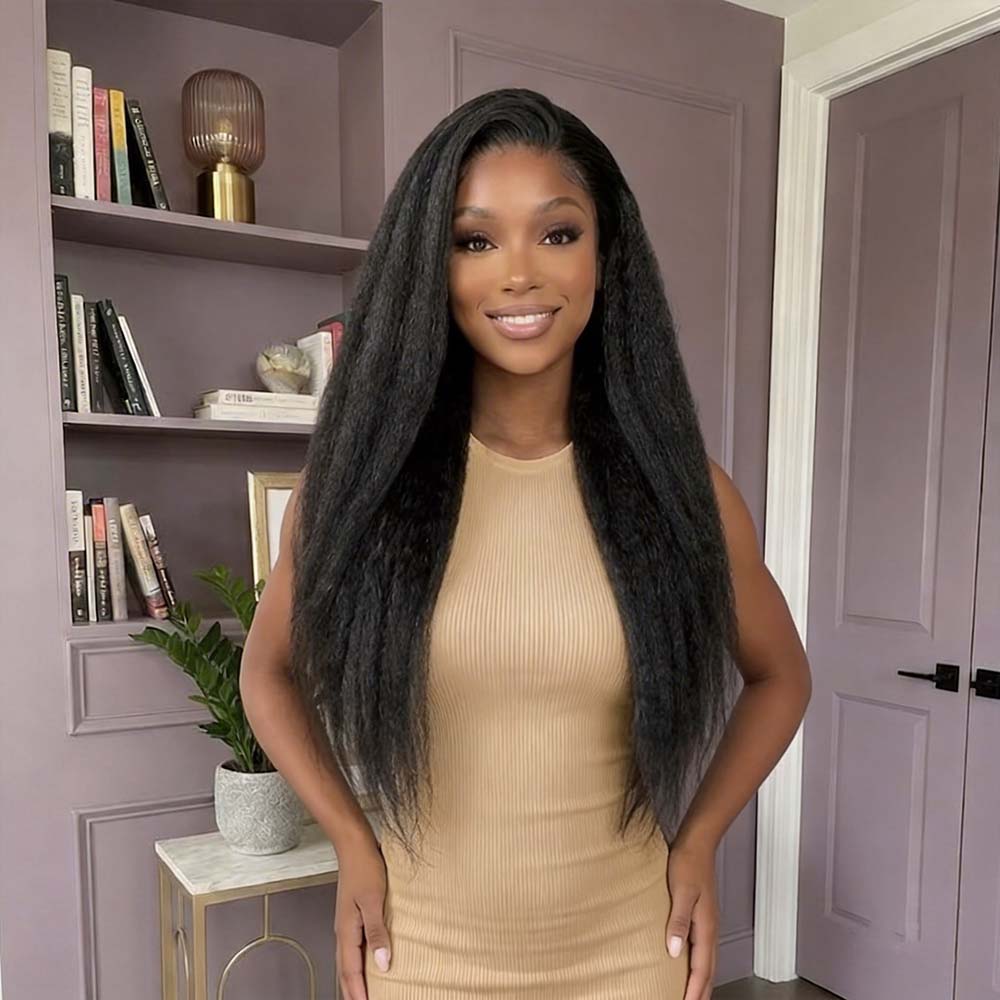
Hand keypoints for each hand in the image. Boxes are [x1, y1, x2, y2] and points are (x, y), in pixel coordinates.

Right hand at [334, 834, 391, 999]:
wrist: (354, 845)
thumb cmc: (365, 868)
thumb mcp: (374, 900)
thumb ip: (378, 932)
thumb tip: (383, 964)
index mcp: (347, 931)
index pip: (351, 973)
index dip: (358, 994)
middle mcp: (343, 931)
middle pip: (346, 970)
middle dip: (353, 991)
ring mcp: (347, 923)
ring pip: (348, 959)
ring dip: (355, 978)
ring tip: (365, 992)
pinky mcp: (353, 914)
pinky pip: (354, 946)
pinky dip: (359, 961)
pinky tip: (369, 960)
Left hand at [665, 839, 719, 999]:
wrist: (698, 843)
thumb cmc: (688, 862)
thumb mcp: (681, 891)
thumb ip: (678, 921)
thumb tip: (673, 951)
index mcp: (706, 926)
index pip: (702, 969)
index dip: (695, 990)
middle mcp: (710, 928)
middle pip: (709, 970)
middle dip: (702, 992)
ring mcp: (707, 922)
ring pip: (707, 961)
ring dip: (701, 980)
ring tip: (693, 994)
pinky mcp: (702, 916)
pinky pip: (703, 949)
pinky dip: (699, 964)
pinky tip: (689, 963)